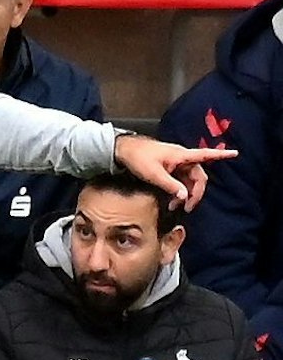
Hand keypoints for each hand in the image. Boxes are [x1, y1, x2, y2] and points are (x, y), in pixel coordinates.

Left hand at [112, 134, 236, 210]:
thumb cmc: (138, 158)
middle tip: (187, 208)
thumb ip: (170, 185)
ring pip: (189, 181)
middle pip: (198, 177)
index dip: (221, 154)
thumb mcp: (154, 174)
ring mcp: (177, 164)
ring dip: (185, 194)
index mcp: (182, 155)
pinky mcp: (170, 168)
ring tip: (175, 207)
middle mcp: (182, 159)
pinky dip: (179, 191)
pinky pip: (180, 181)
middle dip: (195, 193)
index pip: (206, 154)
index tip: (235, 153)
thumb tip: (184, 196)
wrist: (124, 150)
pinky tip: (172, 201)